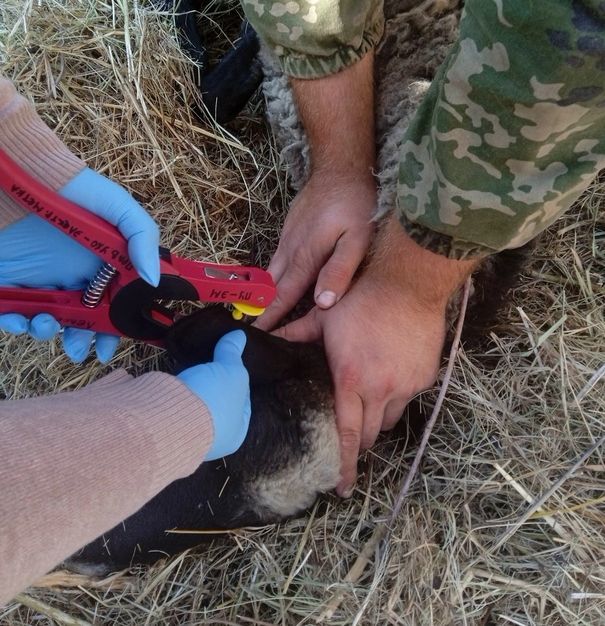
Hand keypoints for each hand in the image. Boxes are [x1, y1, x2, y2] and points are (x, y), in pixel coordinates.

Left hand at [0, 167, 159, 362]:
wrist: (27, 174)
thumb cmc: (75, 189)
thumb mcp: (120, 209)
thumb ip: (143, 240)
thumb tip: (154, 280)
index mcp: (103, 266)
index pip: (113, 306)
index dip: (113, 329)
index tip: (110, 346)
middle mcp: (73, 277)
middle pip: (80, 321)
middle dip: (80, 340)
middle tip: (79, 350)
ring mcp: (41, 279)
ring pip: (47, 321)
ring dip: (47, 333)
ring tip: (46, 326)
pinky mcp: (12, 281)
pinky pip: (13, 313)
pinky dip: (16, 324)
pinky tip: (20, 319)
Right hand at [177, 330, 250, 459]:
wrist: (169, 417)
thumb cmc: (213, 400)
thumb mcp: (231, 371)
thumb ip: (232, 353)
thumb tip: (239, 335)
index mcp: (235, 433)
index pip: (242, 404)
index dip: (240, 382)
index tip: (233, 365)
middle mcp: (213, 438)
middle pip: (217, 404)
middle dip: (215, 384)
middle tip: (212, 363)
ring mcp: (187, 432)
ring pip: (195, 404)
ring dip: (194, 387)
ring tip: (195, 366)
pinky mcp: (165, 422)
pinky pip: (176, 402)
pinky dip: (177, 389)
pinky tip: (179, 375)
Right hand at [255, 173, 375, 329]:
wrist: (340, 167)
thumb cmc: (354, 205)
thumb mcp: (357, 239)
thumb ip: (339, 271)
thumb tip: (321, 303)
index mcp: (305, 259)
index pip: (283, 296)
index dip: (270, 317)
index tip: (255, 335)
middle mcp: (290, 252)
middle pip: (270, 287)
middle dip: (258, 310)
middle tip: (246, 332)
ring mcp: (287, 240)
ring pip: (270, 273)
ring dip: (260, 294)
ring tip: (251, 314)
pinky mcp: (289, 231)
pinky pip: (275, 260)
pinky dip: (268, 277)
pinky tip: (268, 285)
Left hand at [274, 220, 475, 495]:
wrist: (408, 282)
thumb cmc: (360, 298)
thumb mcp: (323, 317)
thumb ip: (293, 334)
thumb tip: (261, 335)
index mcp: (351, 380)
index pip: (348, 434)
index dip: (345, 465)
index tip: (342, 488)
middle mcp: (381, 389)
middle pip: (372, 434)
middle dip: (361, 442)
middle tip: (352, 440)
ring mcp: (407, 384)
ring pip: (391, 418)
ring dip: (378, 418)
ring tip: (369, 402)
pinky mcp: (426, 377)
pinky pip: (408, 397)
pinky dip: (397, 395)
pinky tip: (390, 374)